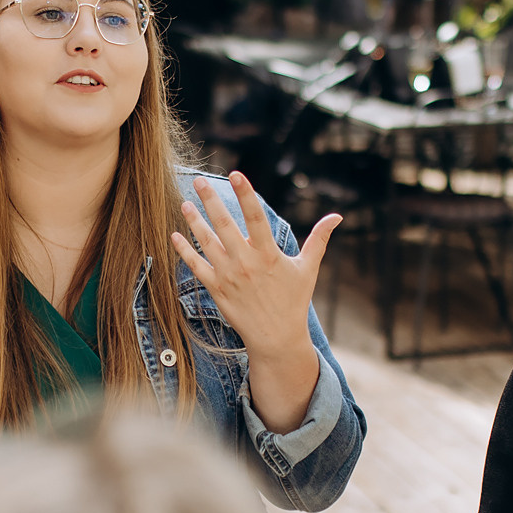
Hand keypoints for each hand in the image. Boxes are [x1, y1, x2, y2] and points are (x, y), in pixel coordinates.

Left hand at [171, 172, 337, 364]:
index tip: (236, 174)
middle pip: (224, 225)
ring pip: (207, 243)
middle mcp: (246, 263)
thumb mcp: (309, 268)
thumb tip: (337, 216)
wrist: (276, 338)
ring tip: (185, 202)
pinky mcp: (216, 289)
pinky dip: (184, 251)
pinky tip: (174, 235)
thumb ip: (319, 239)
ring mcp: (229, 276)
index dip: (246, 194)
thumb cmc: (294, 301)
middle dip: (211, 200)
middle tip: (199, 181)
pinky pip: (196, 266)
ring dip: (194, 221)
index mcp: (269, 254)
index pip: (256, 217)